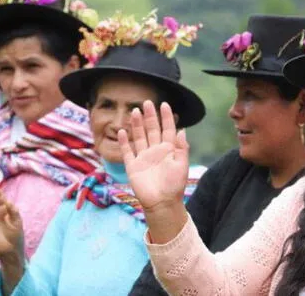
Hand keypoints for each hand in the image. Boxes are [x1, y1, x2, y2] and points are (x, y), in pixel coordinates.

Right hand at [119, 101, 189, 242]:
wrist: (162, 203)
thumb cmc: (175, 185)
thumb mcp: (182, 166)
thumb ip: (182, 148)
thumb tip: (182, 130)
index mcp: (169, 150)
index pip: (168, 129)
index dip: (166, 117)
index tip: (165, 104)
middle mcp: (155, 151)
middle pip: (152, 130)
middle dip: (150, 116)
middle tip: (147, 102)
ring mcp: (143, 157)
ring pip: (139, 137)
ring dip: (137, 125)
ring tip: (135, 112)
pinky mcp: (133, 166)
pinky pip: (127, 152)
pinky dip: (125, 142)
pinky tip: (122, 131)